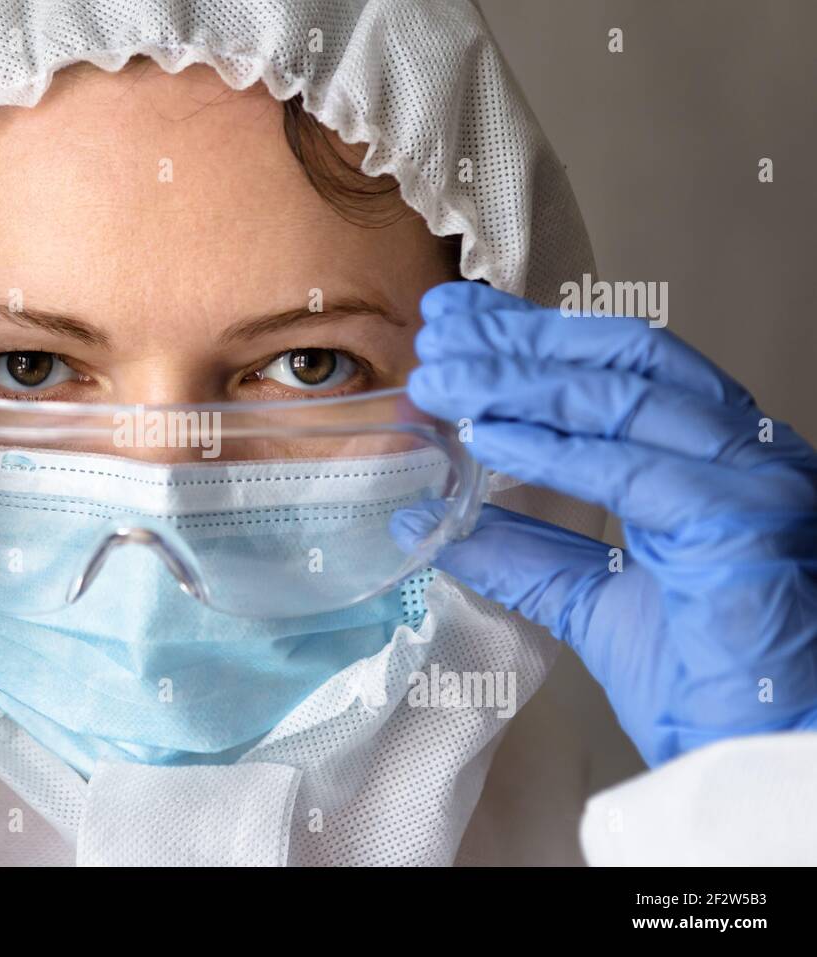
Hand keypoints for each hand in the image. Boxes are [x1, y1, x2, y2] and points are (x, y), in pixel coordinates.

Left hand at [391, 281, 816, 765]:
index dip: (538, 344)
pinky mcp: (742, 520)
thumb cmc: (709, 682)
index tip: (464, 331)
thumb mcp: (594, 600)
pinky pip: (629, 469)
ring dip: (519, 381)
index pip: (624, 372)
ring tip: (442, 376)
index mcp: (720, 460)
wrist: (766, 759)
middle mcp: (748, 453)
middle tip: (442, 326)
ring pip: (621, 399)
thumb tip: (436, 523)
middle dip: (523, 340)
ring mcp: (755, 480)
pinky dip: (553, 448)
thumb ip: (525, 554)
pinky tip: (487, 435)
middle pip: (624, 361)